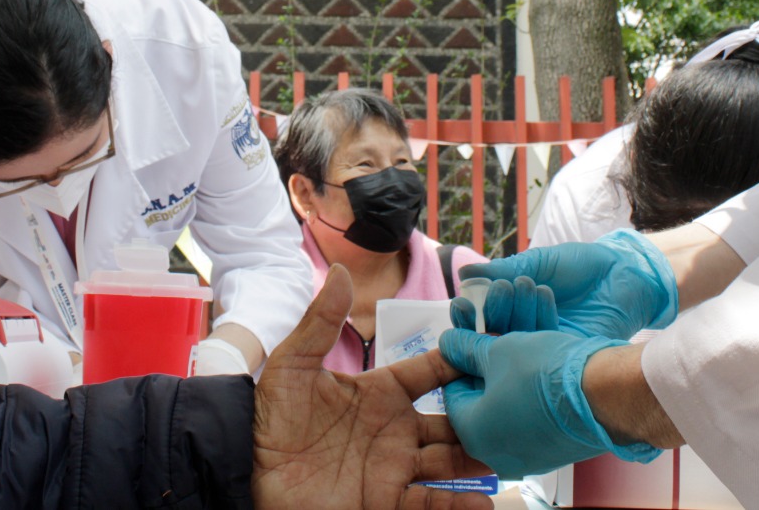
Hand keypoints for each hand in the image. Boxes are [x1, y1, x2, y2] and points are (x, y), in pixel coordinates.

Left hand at [252, 265, 493, 509]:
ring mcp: (393, 468)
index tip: (493, 349)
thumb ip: (319, 321)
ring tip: (510, 455)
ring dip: (479, 459)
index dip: (459, 363)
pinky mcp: (384, 502)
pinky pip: (427, 504)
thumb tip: (342, 271)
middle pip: (451, 421)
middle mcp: (394, 430)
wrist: (245, 469)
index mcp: (379, 392)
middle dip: (482, 416)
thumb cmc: (267, 415)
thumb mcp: (292, 365)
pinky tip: (481, 501)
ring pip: (449, 462)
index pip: (430, 373)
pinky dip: (455, 504)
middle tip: (514, 409)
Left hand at [438, 326, 659, 479]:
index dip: (461, 359)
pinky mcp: (556, 449)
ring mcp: (530, 455)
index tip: (472, 337)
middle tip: (498, 335)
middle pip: (483, 398)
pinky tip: (545, 359)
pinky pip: (534, 415)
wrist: (607, 395)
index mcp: (473, 435)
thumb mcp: (497, 351)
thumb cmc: (545, 374)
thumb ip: (465, 349)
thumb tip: (449, 343)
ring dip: (513, 370)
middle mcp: (498, 454)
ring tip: (524, 340)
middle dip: (489, 361)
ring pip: (510, 403)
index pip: (454, 391)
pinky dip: (534, 388)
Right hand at [458, 230, 675, 340]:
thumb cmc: (584, 266)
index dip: (467, 312)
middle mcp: (525, 330)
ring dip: (511, 318)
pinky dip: (535, 331)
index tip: (460, 303)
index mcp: (514, 307)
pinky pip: (541, 351)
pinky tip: (538, 305)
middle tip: (491, 300)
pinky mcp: (564, 356)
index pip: (480, 315)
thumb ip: (506, 270)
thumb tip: (464, 272)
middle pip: (492, 333)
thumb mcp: (541, 263)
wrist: (626, 275)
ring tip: (523, 290)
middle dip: (487, 316)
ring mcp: (544, 345)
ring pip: (514, 343)